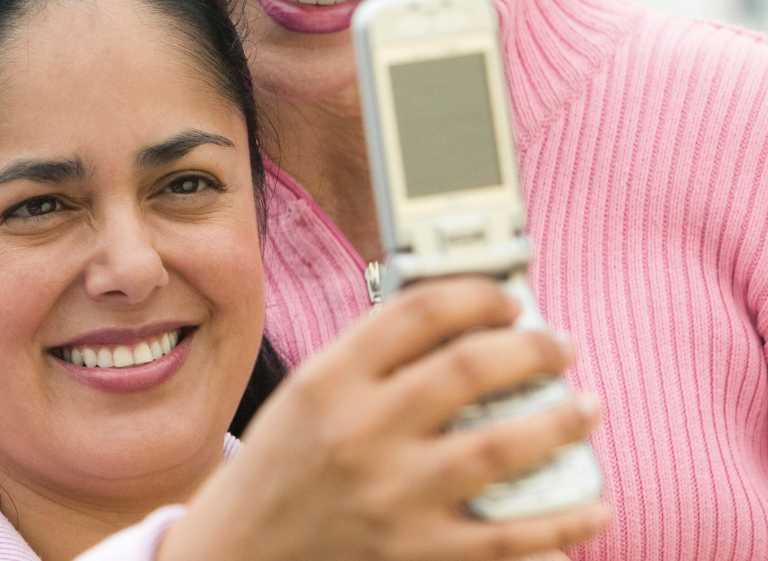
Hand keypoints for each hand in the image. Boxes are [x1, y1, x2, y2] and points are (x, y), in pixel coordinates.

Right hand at [158, 276, 609, 560]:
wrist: (239, 553)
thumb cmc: (278, 472)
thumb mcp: (304, 398)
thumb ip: (368, 361)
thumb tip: (459, 327)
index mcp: (327, 381)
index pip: (415, 312)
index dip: (477, 295)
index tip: (509, 301)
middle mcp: (359, 432)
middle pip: (469, 368)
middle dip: (534, 349)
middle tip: (560, 347)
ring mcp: (392, 496)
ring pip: (503, 447)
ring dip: (561, 422)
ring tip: (586, 408)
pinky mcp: (417, 552)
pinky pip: (511, 538)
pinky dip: (563, 522)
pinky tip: (592, 505)